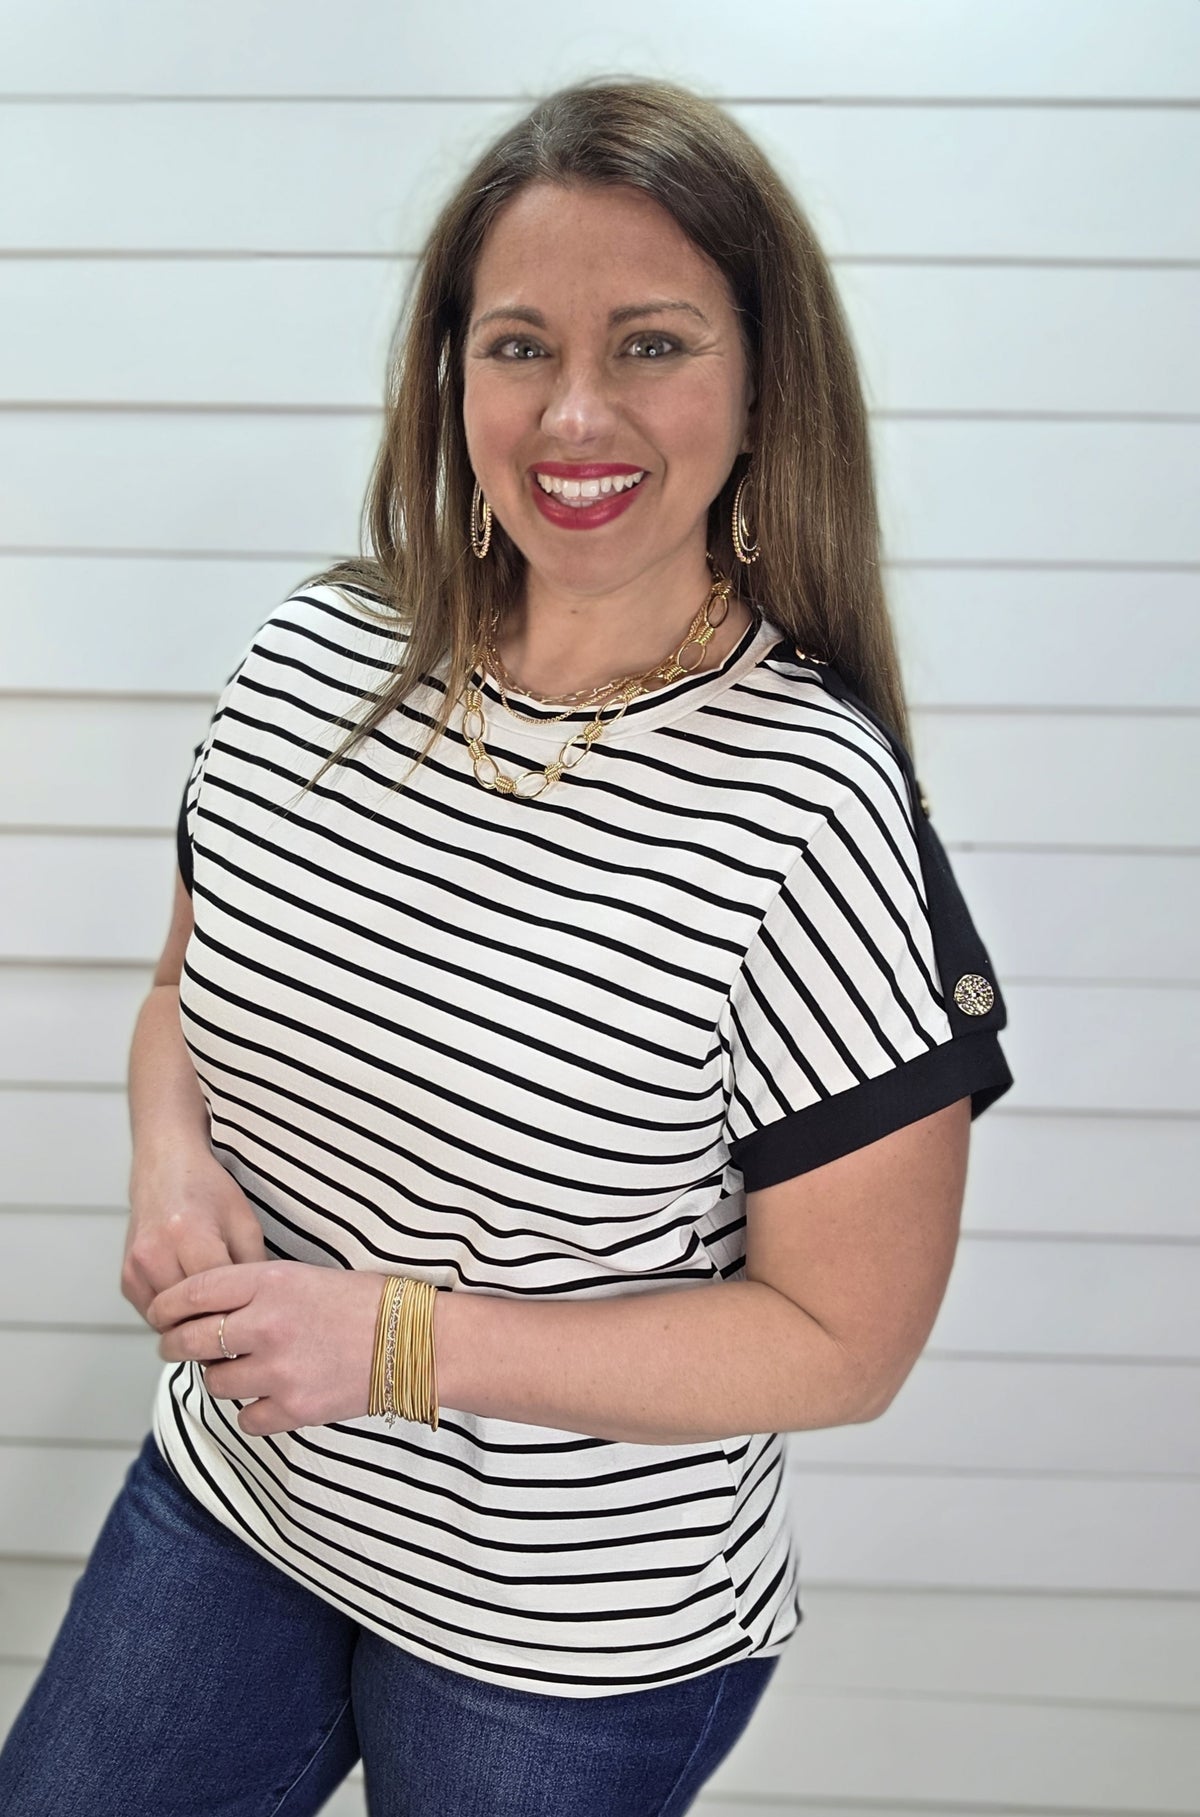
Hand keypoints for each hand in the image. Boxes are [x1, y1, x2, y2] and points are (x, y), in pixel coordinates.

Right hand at [123, 1152, 266, 1323]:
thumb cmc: (206, 1189)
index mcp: (189, 1234)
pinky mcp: (127, 1279)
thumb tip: (260, 1308)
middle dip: (216, 1322)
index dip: (239, 1311)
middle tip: (237, 1322)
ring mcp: (136, 1268)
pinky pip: (154, 1314)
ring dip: (193, 1321)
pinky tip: (191, 1299)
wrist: (164, 1168)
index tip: (253, 1317)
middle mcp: (156, 1252)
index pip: (216, 1295)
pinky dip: (174, 1315)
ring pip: (171, 1321)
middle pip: (191, 1313)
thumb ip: (253, 1267)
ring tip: (215, 1307)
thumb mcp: (245, 1222)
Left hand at [148, 1260, 386, 1436]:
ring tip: (240, 1368)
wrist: (415, 1341)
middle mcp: (267, 1324)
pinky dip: (251, 1410)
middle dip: (174, 1345)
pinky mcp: (294, 1410)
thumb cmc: (362, 1303)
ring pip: (214, 1382)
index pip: (193, 1292)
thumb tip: (203, 1311)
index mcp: (270, 1281)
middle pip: (190, 1341)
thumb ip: (252, 1291)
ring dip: (219, 1377)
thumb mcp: (302, 1276)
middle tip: (175, 1347)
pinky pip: (245, 1418)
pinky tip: (269, 1395)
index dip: (166, 1306)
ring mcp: (279, 1370)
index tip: (159, 1315)